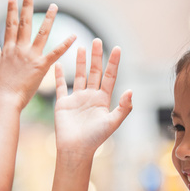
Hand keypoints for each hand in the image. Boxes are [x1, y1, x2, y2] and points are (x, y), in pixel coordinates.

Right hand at [0, 0, 74, 108]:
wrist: (4, 100)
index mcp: (7, 49)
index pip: (10, 25)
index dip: (11, 10)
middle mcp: (19, 49)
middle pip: (24, 22)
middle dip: (27, 5)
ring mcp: (30, 56)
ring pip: (41, 33)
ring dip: (49, 18)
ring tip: (55, 5)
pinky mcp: (41, 67)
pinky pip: (55, 53)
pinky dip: (65, 44)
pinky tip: (74, 36)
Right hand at [54, 38, 132, 158]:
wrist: (75, 149)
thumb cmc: (95, 138)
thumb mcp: (112, 122)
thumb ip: (123, 107)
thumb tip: (131, 90)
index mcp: (103, 100)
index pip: (110, 77)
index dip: (113, 63)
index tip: (117, 48)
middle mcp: (91, 97)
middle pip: (94, 72)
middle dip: (96, 57)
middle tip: (96, 41)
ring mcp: (77, 99)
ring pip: (79, 76)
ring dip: (80, 62)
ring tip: (81, 47)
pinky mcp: (63, 103)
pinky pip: (61, 86)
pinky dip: (58, 75)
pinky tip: (58, 63)